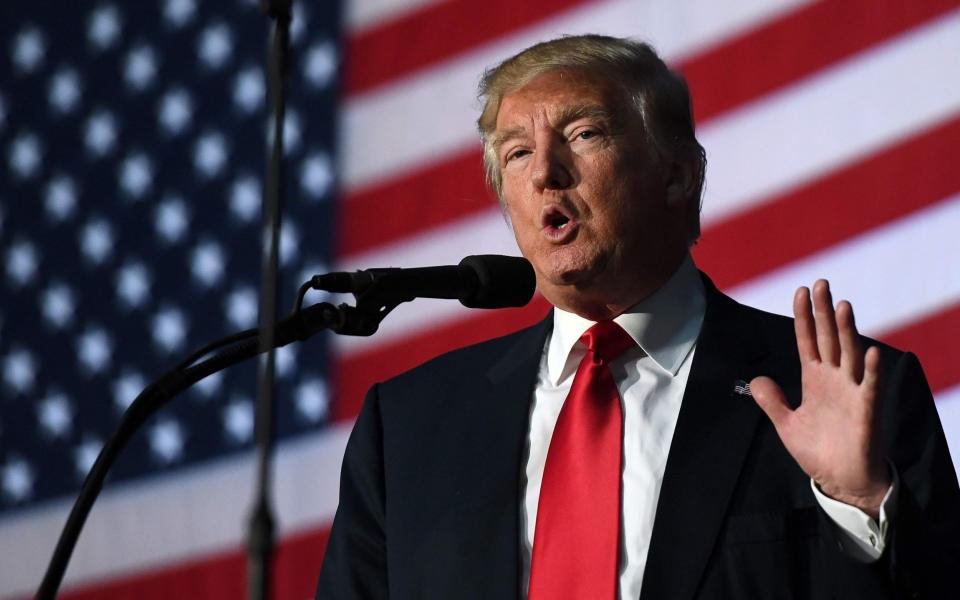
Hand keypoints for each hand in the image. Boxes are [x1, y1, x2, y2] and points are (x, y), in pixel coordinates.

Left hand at [750, 280, 889, 518]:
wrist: (840, 479)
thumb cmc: (818, 451)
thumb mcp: (786, 424)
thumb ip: (772, 401)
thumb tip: (757, 379)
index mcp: (814, 380)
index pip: (807, 341)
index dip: (803, 317)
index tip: (800, 291)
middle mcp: (834, 379)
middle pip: (828, 339)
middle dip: (823, 312)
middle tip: (821, 283)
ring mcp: (852, 392)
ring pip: (849, 354)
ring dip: (846, 331)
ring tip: (841, 305)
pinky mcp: (866, 410)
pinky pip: (870, 386)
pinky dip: (871, 369)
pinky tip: (872, 350)